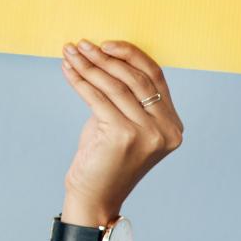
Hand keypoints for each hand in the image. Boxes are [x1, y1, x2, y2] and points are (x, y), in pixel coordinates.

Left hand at [59, 39, 183, 214]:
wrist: (94, 197)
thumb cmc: (105, 159)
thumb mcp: (122, 123)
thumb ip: (124, 96)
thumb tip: (102, 57)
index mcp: (172, 124)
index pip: (155, 76)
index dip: (130, 55)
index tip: (105, 43)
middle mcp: (166, 128)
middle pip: (136, 78)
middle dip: (105, 57)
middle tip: (82, 45)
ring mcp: (148, 134)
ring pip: (115, 86)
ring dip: (89, 66)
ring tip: (71, 53)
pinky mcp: (124, 136)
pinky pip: (98, 99)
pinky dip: (80, 81)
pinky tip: (68, 70)